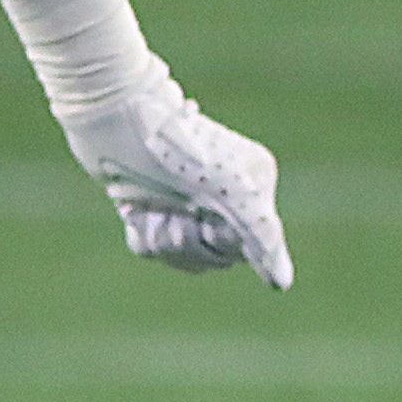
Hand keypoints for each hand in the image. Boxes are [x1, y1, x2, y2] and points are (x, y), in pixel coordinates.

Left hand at [51, 59, 292, 287]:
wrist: (118, 117)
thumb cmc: (177, 152)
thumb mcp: (232, 194)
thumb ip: (263, 238)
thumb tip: (283, 284)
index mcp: (256, 181)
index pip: (252, 248)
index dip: (222, 238)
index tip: (206, 213)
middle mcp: (228, 191)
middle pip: (216, 255)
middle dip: (186, 239)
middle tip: (172, 207)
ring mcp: (191, 197)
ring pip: (182, 254)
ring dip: (161, 234)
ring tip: (151, 202)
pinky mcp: (158, 203)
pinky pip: (156, 246)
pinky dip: (143, 232)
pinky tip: (136, 207)